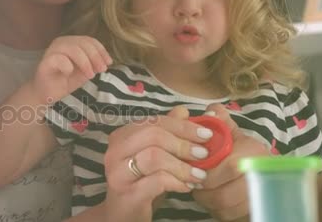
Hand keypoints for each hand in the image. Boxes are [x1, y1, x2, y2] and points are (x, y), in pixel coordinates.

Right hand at [29, 36, 111, 102]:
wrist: (47, 94)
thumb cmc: (65, 81)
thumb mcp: (84, 71)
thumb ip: (94, 64)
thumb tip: (106, 61)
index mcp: (71, 42)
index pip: (89, 40)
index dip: (101, 50)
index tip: (109, 62)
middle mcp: (61, 43)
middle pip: (83, 43)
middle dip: (95, 56)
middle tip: (102, 70)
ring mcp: (52, 51)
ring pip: (73, 48)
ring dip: (85, 62)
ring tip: (90, 75)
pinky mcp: (45, 62)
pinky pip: (59, 59)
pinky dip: (68, 66)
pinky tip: (70, 73)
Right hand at [102, 107, 212, 221]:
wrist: (122, 214)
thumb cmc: (141, 182)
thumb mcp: (157, 155)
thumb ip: (167, 132)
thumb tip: (184, 111)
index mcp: (122, 136)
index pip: (154, 121)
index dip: (183, 126)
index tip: (206, 134)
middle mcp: (115, 150)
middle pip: (153, 134)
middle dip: (183, 143)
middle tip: (204, 154)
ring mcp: (118, 171)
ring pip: (154, 156)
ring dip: (182, 165)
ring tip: (199, 174)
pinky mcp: (126, 192)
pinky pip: (157, 180)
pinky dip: (177, 182)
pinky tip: (187, 187)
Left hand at [192, 104, 268, 221]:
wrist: (266, 177)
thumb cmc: (241, 152)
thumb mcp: (232, 134)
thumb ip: (220, 122)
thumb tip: (211, 111)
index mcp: (253, 151)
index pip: (229, 166)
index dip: (208, 173)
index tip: (195, 172)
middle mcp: (260, 173)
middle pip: (225, 193)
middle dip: (204, 191)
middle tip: (195, 185)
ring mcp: (259, 195)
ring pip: (225, 206)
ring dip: (208, 202)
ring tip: (202, 192)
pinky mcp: (254, 209)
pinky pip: (230, 215)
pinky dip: (217, 210)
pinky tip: (214, 201)